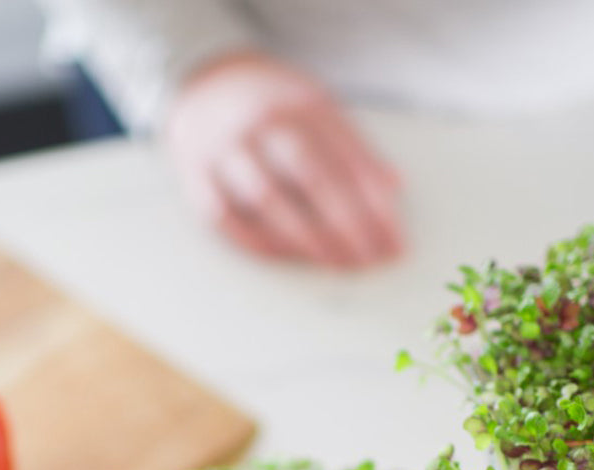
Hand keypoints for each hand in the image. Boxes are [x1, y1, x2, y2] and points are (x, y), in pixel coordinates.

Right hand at [165, 51, 403, 265]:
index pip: (347, 159)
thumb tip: (394, 186)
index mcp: (302, 104)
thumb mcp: (320, 109)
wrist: (203, 81)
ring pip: (267, 197)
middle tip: (370, 259)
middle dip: (346, 224)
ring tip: (337, 264)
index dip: (376, 208)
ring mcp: (226, 146)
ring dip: (306, 237)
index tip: (395, 243)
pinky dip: (260, 241)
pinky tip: (289, 256)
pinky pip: (226, 215)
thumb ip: (355, 148)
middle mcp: (263, 121)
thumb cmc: (274, 106)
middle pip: (310, 174)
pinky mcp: (197, 174)